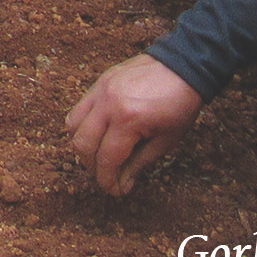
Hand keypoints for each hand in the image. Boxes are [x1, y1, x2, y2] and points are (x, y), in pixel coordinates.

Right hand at [65, 54, 202, 194]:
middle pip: (83, 145)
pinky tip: (98, 133)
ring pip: (73, 126)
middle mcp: (108, 104)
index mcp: (128, 121)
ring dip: (82, 146)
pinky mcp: (99, 82)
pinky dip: (82, 125)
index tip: (116, 191)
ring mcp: (100, 91)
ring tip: (99, 155)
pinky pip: (79, 108)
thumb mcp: (166, 140)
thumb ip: (139, 162)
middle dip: (93, 167)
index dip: (108, 180)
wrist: (183, 66)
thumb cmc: (179, 104)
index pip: (107, 159)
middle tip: (108, 176)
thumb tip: (123, 182)